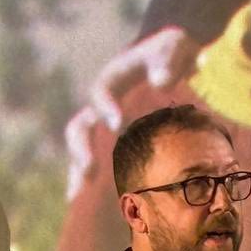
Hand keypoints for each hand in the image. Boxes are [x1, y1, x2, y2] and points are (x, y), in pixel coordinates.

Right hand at [65, 26, 199, 198]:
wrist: (172, 59)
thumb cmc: (171, 53)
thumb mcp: (173, 48)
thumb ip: (167, 61)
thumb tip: (161, 82)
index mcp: (112, 80)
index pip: (100, 92)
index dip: (104, 108)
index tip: (115, 124)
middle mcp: (101, 104)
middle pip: (80, 127)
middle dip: (81, 150)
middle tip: (89, 171)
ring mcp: (104, 124)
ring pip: (82, 149)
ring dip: (77, 170)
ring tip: (76, 196)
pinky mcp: (112, 140)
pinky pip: (97, 160)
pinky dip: (89, 179)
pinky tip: (84, 202)